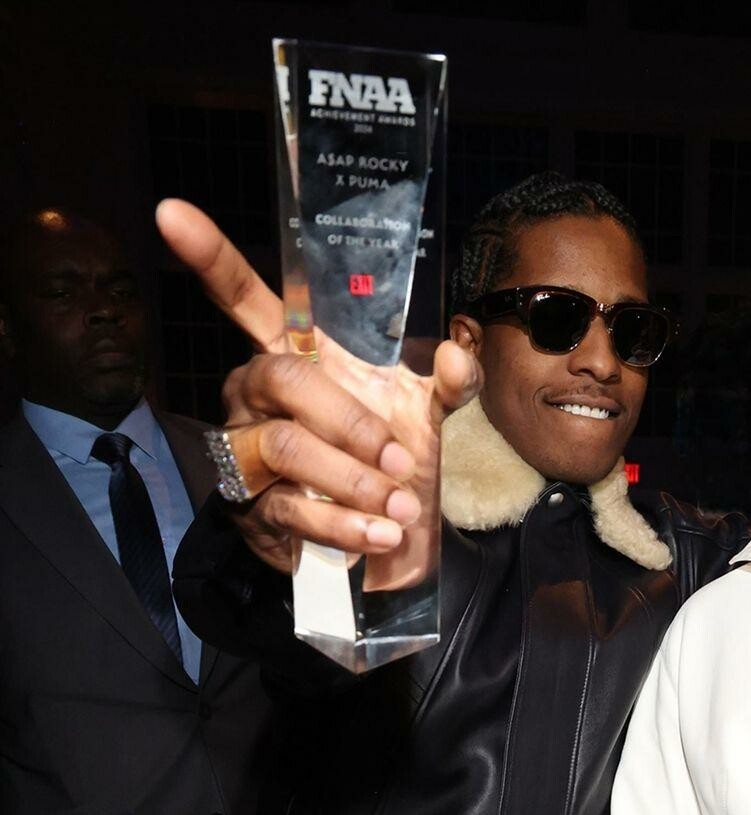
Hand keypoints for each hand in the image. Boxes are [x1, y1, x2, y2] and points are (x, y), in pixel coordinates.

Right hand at [154, 199, 480, 575]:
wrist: (386, 542)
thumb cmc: (390, 460)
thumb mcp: (426, 415)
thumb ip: (449, 381)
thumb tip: (455, 352)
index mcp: (290, 354)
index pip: (243, 297)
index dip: (209, 255)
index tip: (171, 211)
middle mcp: (255, 394)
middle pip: (284, 380)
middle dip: (350, 422)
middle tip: (399, 459)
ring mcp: (245, 449)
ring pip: (284, 446)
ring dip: (352, 480)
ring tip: (398, 507)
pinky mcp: (252, 509)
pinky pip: (291, 507)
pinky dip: (345, 524)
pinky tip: (378, 534)